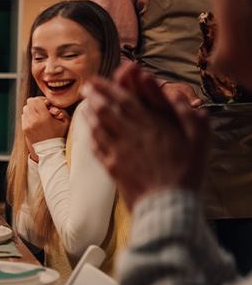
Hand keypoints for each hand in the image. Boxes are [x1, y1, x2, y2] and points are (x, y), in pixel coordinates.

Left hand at [21, 97, 69, 145]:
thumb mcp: (65, 122)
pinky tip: (35, 119)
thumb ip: (60, 110)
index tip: (47, 104)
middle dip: (36, 103)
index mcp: (44, 117)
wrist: (50, 149)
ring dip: (32, 109)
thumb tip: (50, 105)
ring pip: (25, 108)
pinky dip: (28, 115)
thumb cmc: (59, 134)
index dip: (42, 100)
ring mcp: (27, 124)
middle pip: (29, 102)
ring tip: (39, 114)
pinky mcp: (24, 128)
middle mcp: (34, 120)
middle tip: (42, 107)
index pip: (36, 100)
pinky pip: (23, 116)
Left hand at [84, 64, 210, 209]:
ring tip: (84, 103)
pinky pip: (97, 145)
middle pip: (107, 109)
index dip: (110, 88)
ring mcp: (119, 151)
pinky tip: (88, 129)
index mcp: (153, 125)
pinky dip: (90, 134)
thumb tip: (179, 97)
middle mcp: (132, 135)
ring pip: (98, 126)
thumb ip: (189, 116)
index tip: (99, 80)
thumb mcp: (199, 141)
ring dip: (89, 112)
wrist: (168, 203)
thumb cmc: (187, 172)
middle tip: (87, 86)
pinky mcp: (112, 166)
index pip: (126, 100)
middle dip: (94, 95)